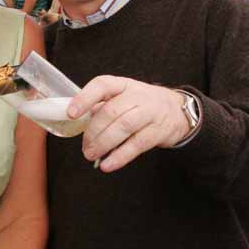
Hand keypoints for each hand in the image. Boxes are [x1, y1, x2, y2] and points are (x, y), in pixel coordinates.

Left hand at [67, 76, 190, 172]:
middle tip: (85, 146)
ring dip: (104, 144)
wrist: (177, 110)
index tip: (71, 113)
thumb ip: (102, 107)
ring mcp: (150, 113)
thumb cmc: (141, 104)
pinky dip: (120, 157)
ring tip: (92, 155)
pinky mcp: (158, 131)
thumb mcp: (122, 97)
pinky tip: (108, 164)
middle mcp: (137, 96)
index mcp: (122, 84)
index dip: (85, 98)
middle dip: (93, 131)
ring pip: (124, 127)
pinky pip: (137, 145)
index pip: (102, 85)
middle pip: (111, 111)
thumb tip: (79, 122)